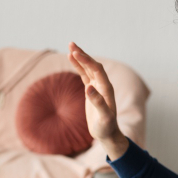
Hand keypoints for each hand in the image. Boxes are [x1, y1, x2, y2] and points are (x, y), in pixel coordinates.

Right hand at [68, 42, 128, 159]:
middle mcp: (103, 85)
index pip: (97, 70)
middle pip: (93, 65)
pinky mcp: (92, 90)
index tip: (75, 53)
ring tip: (70, 47)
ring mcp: (97, 86)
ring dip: (80, 57)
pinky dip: (78, 66)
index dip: (86, 61)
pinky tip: (72, 59)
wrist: (107, 133)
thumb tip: (89, 88)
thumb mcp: (104, 117)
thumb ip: (98, 103)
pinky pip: (85, 74)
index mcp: (107, 89)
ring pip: (88, 68)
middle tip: (71, 44)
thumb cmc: (106, 127)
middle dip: (82, 55)